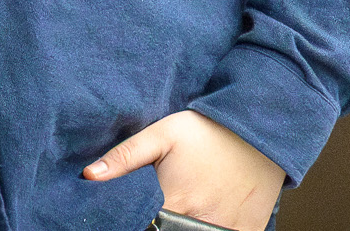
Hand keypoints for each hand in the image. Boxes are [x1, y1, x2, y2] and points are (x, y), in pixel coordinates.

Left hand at [84, 109, 284, 230]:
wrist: (261, 128)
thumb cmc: (210, 131)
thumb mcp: (164, 133)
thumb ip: (125, 156)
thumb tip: (88, 176)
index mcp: (174, 200)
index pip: (142, 225)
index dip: (135, 221)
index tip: (134, 214)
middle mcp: (199, 221)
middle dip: (159, 225)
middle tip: (166, 206)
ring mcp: (225, 229)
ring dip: (183, 227)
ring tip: (185, 209)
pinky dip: (210, 229)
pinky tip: (206, 216)